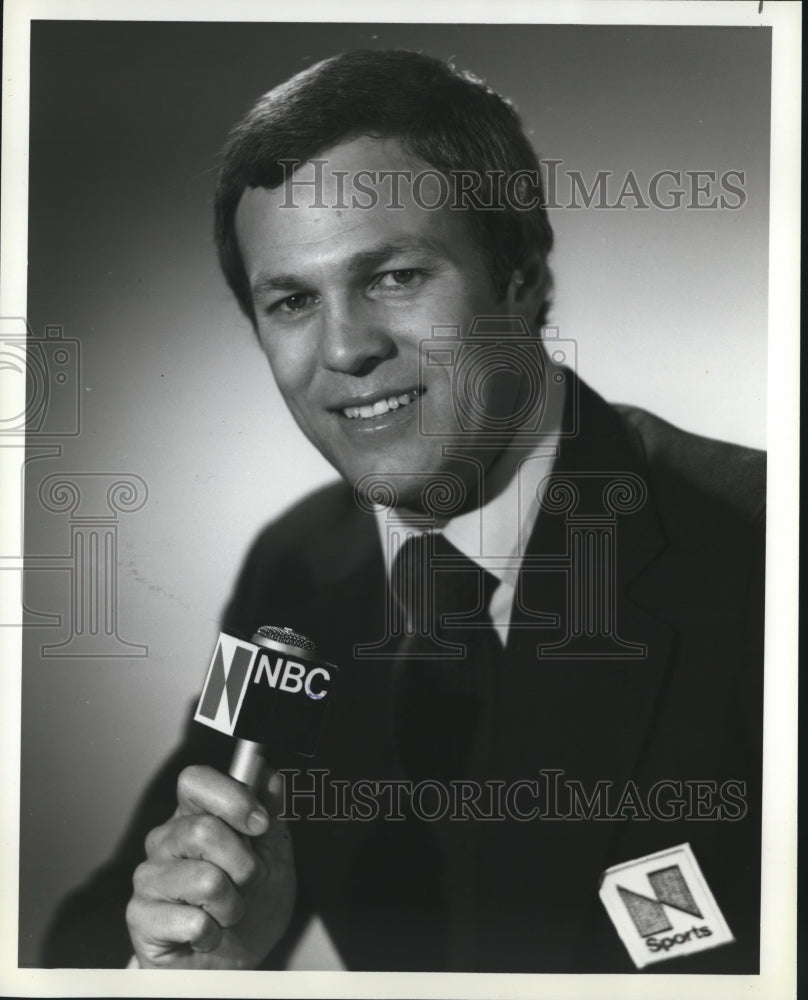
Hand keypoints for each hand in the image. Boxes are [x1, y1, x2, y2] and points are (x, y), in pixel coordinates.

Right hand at [126, 764, 294, 968]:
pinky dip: (214, 934)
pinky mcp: (140, 917)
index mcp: (195, 814)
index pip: (195, 781)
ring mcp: (149, 877)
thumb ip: (271, 813)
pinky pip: (193, 922)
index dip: (231, 797)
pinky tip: (207, 934)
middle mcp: (166, 839)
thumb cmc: (254, 901)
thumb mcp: (274, 854)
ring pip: (206, 879)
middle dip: (244, 865)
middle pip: (205, 830)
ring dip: (233, 905)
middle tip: (246, 883)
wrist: (239, 958)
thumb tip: (269, 778)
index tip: (259, 823)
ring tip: (227, 911)